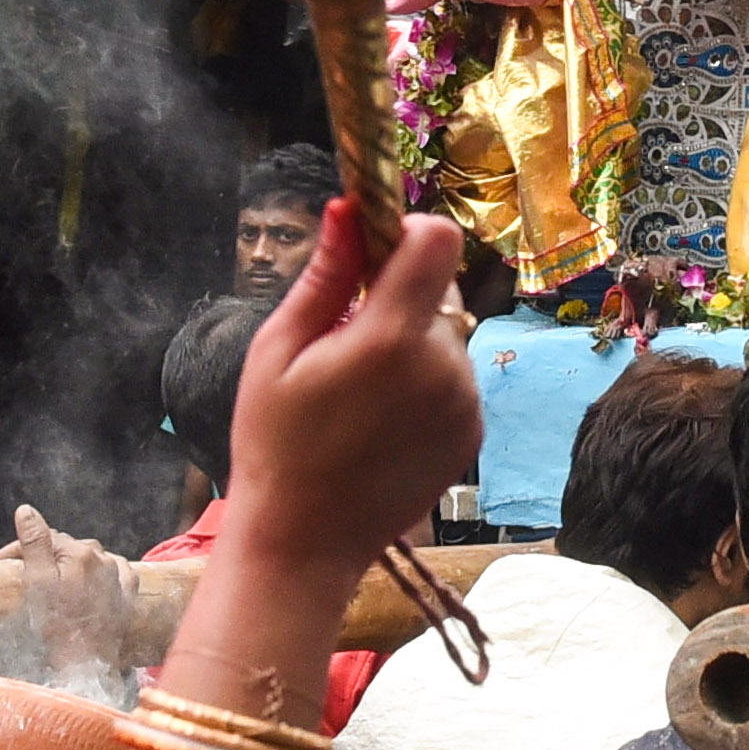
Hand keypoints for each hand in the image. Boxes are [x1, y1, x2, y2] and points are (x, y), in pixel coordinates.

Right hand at [5, 504, 144, 671]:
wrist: (86, 661)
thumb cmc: (58, 625)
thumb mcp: (37, 582)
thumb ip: (34, 543)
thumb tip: (26, 510)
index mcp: (79, 552)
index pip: (46, 538)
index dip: (20, 548)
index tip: (2, 562)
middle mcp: (103, 558)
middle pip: (68, 547)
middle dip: (46, 555)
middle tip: (25, 573)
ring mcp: (119, 575)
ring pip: (90, 557)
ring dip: (72, 563)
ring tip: (55, 580)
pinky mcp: (128, 592)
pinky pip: (113, 571)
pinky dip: (99, 573)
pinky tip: (88, 584)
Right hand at [223, 203, 480, 611]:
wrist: (305, 542)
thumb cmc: (275, 444)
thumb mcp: (277, 351)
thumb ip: (324, 276)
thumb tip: (347, 207)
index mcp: (390, 339)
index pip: (437, 240)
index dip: (405, 232)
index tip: (371, 256)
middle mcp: (442, 367)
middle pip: (437, 290)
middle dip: (398, 299)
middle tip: (345, 344)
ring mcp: (465, 403)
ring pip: (446, 337)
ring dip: (411, 346)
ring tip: (359, 395)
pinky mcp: (472, 432)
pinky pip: (455, 380)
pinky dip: (425, 385)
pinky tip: (381, 422)